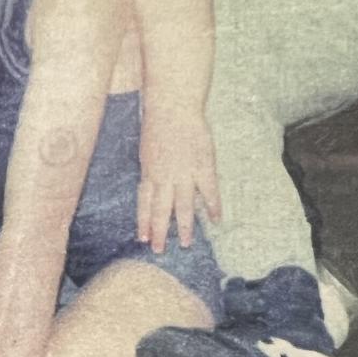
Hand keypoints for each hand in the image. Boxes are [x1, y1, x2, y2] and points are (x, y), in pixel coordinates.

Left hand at [138, 109, 221, 251]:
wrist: (174, 106)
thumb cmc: (158, 123)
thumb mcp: (146, 149)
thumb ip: (150, 170)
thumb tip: (150, 185)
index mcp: (149, 172)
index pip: (144, 203)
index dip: (143, 221)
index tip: (142, 238)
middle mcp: (165, 177)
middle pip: (161, 209)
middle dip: (159, 231)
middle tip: (159, 250)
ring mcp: (184, 173)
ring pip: (183, 206)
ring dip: (184, 226)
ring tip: (185, 244)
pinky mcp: (203, 166)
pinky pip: (209, 191)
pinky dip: (213, 206)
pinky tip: (216, 220)